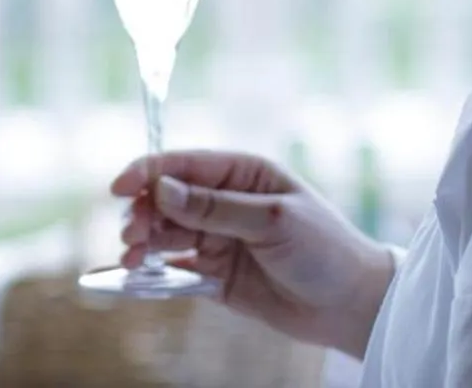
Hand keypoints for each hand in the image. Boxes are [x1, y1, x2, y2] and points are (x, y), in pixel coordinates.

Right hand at [110, 150, 396, 360]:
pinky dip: (154, 270)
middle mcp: (225, 202)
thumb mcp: (272, 221)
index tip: (120, 188)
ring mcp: (219, 239)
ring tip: (132, 256)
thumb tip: (162, 188)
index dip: (148, 172)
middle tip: (131, 233)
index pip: (185, 165)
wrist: (351, 305)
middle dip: (143, 212)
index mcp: (243, 174)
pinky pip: (175, 268)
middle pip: (167, 199)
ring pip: (166, 233)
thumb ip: (214, 207)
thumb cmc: (324, 249)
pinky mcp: (215, 274)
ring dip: (144, 240)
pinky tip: (139, 274)